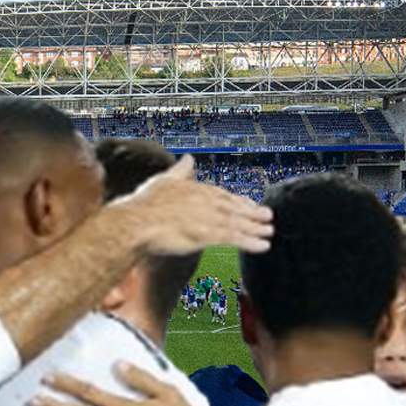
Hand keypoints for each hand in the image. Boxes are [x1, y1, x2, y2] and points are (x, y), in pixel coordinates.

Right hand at [108, 157, 272, 255]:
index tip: (250, 205)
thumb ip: (180, 170)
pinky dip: (250, 241)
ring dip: (256, 228)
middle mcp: (208, 201)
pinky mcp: (208, 234)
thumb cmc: (145, 204)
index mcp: (198, 188)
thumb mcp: (164, 180)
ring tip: (269, 233)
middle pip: (236, 208)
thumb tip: (188, 159)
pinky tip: (262, 246)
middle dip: (253, 213)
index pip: (224, 194)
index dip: (239, 201)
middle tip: (268, 217)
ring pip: (238, 223)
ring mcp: (209, 217)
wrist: (136, 222)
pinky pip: (234, 238)